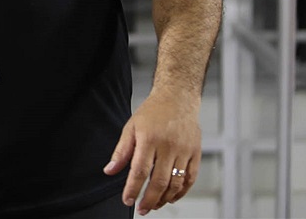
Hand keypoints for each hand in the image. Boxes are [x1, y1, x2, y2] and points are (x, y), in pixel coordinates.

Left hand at [103, 91, 201, 215]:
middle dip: (149, 199)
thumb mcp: (131, 127)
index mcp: (149, 138)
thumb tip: (110, 170)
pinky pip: (190, 178)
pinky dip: (182, 191)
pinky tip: (172, 196)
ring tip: (155, 205)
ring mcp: (184, 150)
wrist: (178, 98)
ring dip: (165, 198)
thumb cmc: (153, 112)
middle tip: (142, 209)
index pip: (140, 171)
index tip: (128, 200)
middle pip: (159, 181)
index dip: (133, 189)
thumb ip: (121, 151)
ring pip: (176, 183)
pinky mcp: (196, 153)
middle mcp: (168, 146)